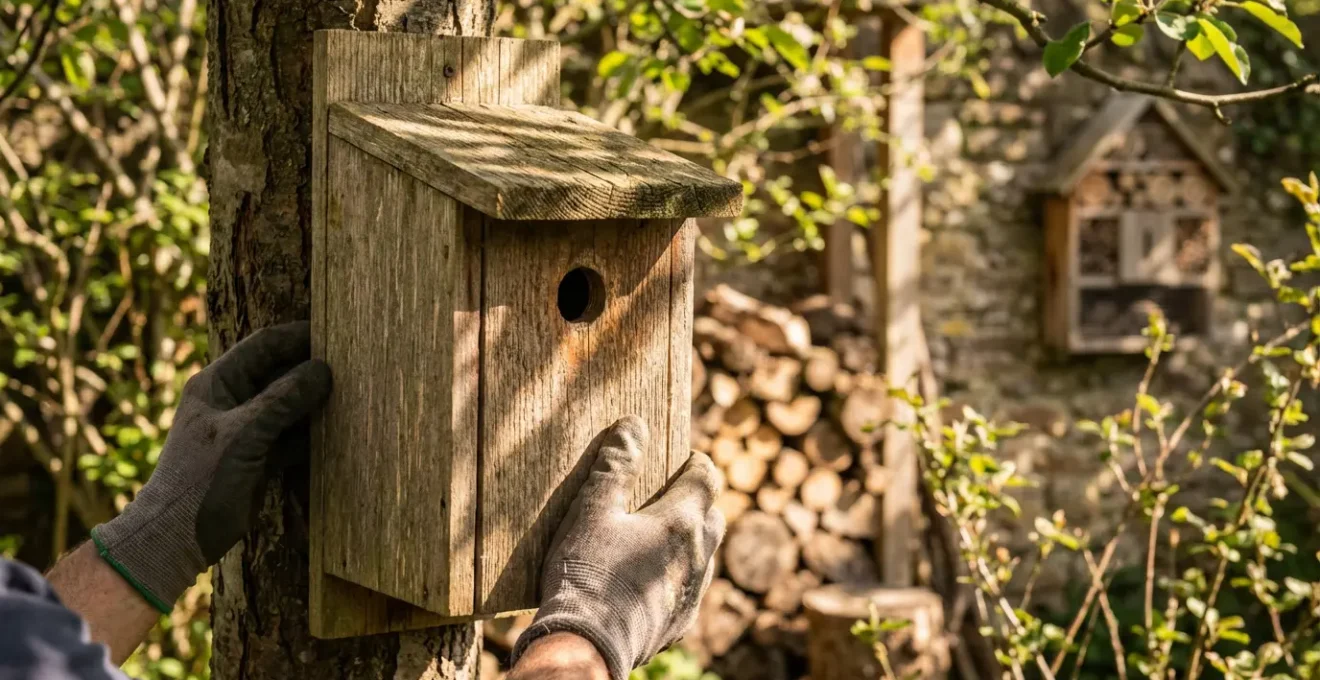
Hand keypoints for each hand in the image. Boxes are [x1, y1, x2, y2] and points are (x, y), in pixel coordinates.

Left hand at [90, 321, 330, 611]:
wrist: (176, 538)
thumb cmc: (199, 480)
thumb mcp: (243, 433)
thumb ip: (283, 399)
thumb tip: (323, 370)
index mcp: (216, 383)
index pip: (263, 345)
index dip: (298, 335)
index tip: (336, 332)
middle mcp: (232, 400)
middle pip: (280, 372)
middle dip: (313, 369)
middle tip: (354, 365)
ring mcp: (246, 429)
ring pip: (289, 405)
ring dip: (316, 402)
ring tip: (354, 394)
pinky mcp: (259, 456)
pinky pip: (292, 435)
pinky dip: (313, 433)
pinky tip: (339, 432)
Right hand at [511, 416, 725, 679]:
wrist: (586, 646)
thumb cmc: (586, 575)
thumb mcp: (591, 511)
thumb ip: (614, 466)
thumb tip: (633, 425)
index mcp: (680, 522)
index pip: (706, 477)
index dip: (697, 462)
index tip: (685, 456)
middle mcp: (698, 556)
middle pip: (713, 516)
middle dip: (697, 501)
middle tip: (668, 494)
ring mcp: (693, 592)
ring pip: (705, 555)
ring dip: (690, 541)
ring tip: (657, 537)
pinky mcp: (681, 622)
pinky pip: (690, 589)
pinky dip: (678, 575)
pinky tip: (650, 578)